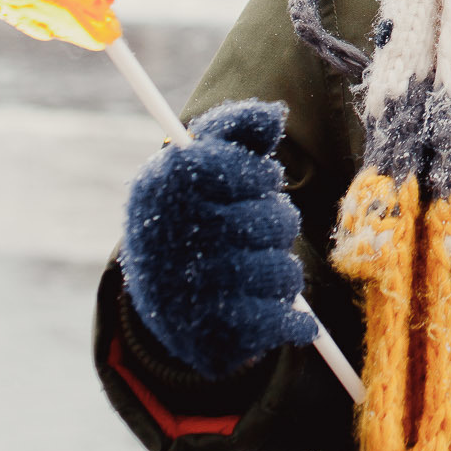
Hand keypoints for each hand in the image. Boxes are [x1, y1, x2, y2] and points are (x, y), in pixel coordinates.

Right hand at [120, 99, 317, 376]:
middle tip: (252, 228)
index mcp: (172, 185)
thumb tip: (274, 114)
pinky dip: (294, 324)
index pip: (256, 173)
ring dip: (281, 269)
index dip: (259, 177)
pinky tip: (293, 321)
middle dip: (276, 222)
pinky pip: (280, 323)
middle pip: (278, 222)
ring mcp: (195, 290)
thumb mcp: (201, 159)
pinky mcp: (214, 336)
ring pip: (284, 272)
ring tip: (256, 267)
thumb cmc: (191, 211)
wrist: (155, 292)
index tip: (248, 182)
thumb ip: (237, 128)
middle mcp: (180, 237)